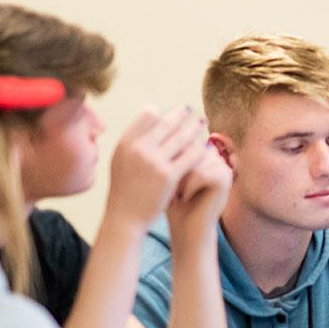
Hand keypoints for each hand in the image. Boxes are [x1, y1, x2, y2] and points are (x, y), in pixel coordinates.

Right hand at [103, 106, 210, 226]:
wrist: (125, 217)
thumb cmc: (125, 189)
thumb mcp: (121, 159)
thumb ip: (135, 139)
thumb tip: (152, 113)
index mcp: (125, 142)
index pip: (148, 114)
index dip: (162, 112)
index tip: (172, 112)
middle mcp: (138, 149)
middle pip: (166, 122)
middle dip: (182, 114)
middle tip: (193, 109)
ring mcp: (154, 162)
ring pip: (181, 137)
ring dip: (194, 127)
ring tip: (203, 122)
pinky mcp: (168, 176)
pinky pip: (190, 156)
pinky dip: (199, 148)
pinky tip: (206, 146)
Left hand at [166, 140, 231, 235]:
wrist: (186, 226)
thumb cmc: (171, 200)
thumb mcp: (164, 172)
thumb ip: (164, 152)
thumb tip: (150, 130)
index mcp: (198, 149)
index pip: (180, 139)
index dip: (168, 157)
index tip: (160, 175)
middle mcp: (212, 154)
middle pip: (188, 146)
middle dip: (172, 166)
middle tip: (166, 184)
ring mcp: (221, 164)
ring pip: (194, 158)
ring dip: (179, 177)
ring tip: (174, 192)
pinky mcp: (225, 178)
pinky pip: (203, 172)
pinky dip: (188, 186)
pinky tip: (183, 198)